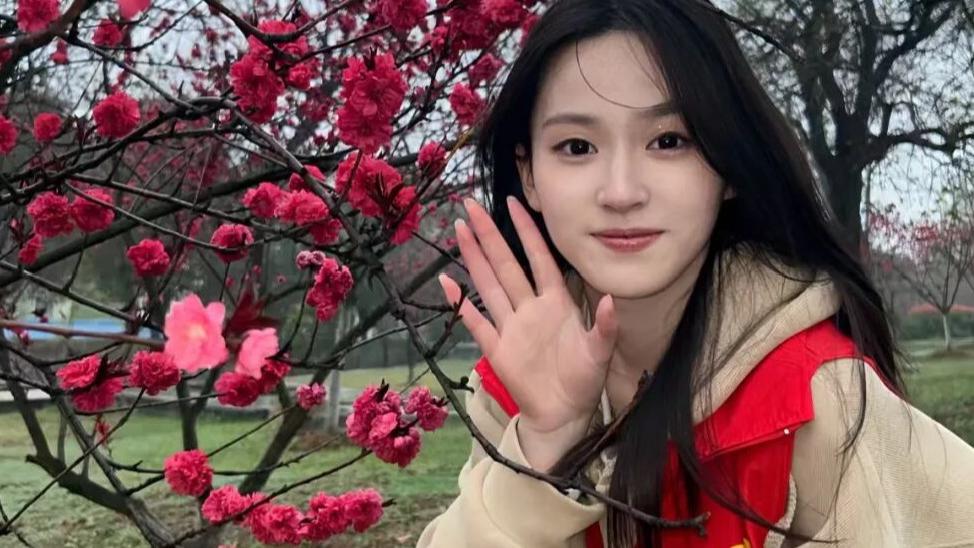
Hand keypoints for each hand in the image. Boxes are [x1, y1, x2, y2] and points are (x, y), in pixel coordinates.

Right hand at [439, 196, 618, 442]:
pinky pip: (475, 321)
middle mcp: (530, 308)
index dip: (526, 231)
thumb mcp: (601, 353)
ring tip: (458, 231)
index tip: (513, 203)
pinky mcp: (496, 349)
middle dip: (488, 235)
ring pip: (488, 285)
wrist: (563, 414)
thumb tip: (611, 300)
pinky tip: (447, 282)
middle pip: (505, 264)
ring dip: (473, 258)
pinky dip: (459, 303)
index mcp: (556, 303)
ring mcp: (510, 326)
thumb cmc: (584, 381)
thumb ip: (605, 327)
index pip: (538, 258)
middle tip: (470, 206)